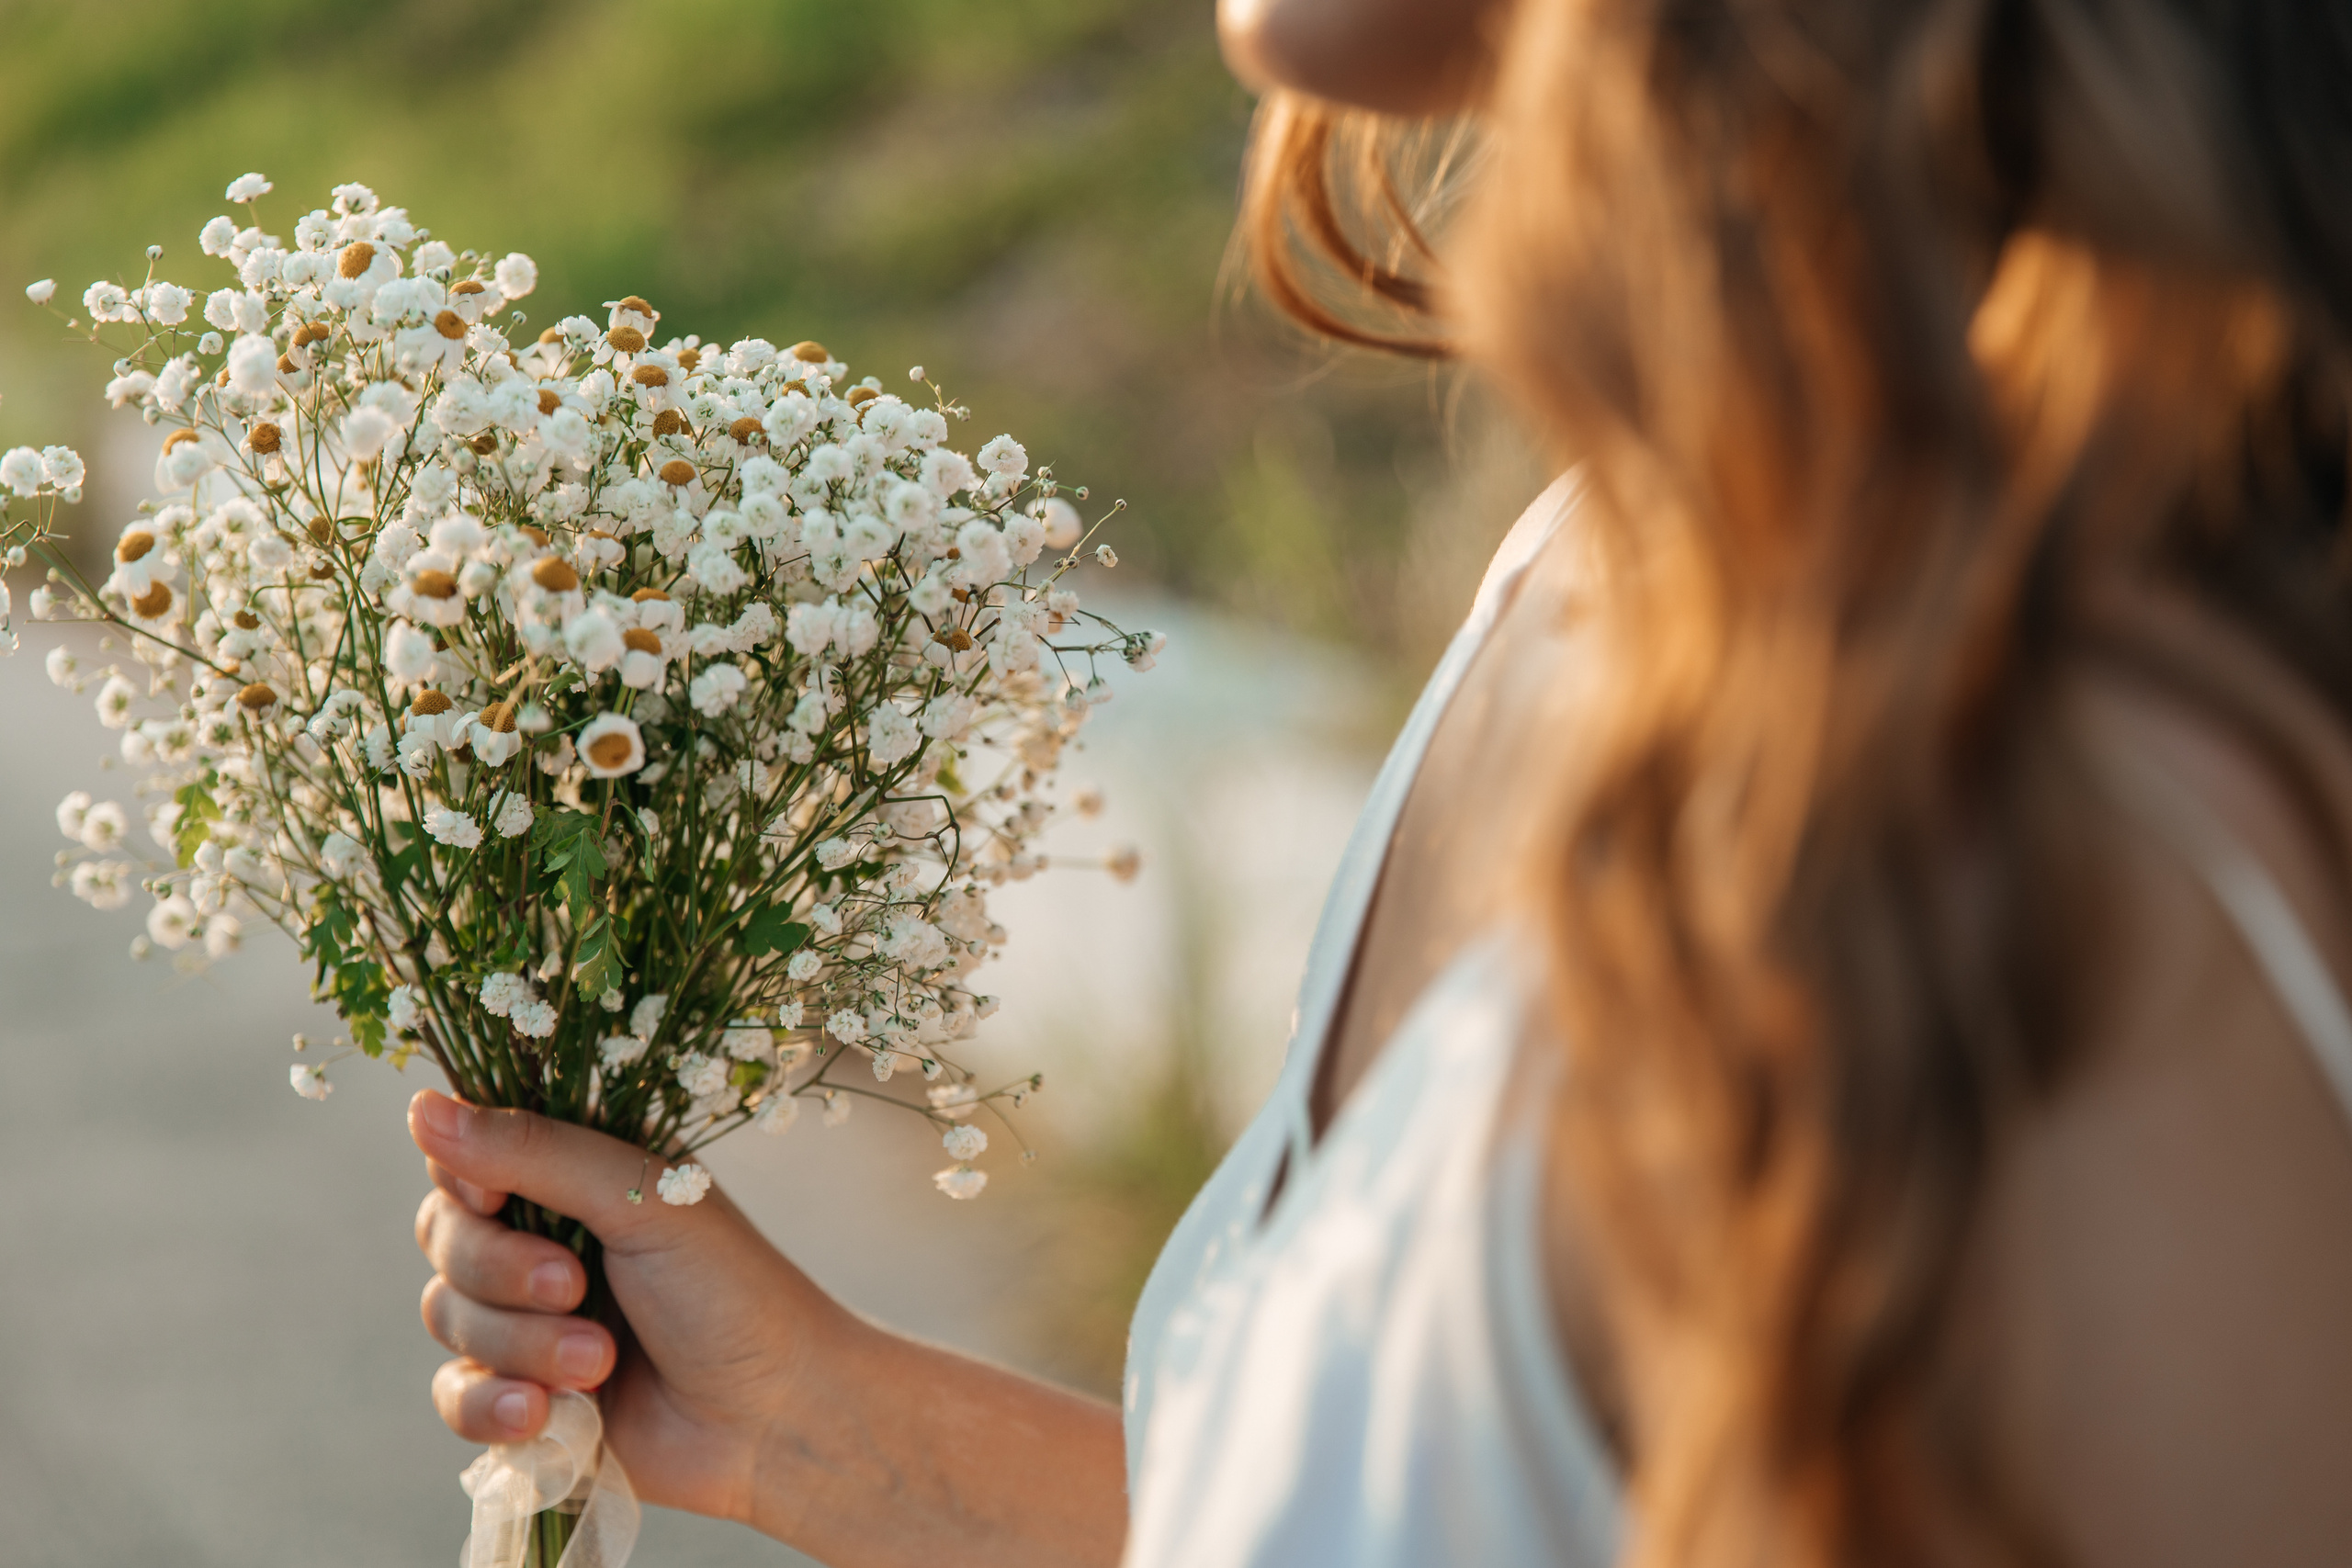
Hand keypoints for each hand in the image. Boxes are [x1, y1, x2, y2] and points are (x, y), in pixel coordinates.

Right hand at [408, 1089, 1128, 1567]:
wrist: (777, 1416)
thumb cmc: (733, 1292)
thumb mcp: (643, 1200)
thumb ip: (534, 1152)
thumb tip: (420, 1108)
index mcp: (574, 1177)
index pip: (467, 1154)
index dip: (467, 1177)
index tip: (499, 1195)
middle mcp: (542, 1239)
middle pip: (445, 1237)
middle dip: (503, 1271)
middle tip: (577, 1286)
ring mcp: (527, 1320)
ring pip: (447, 1317)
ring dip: (521, 1344)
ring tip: (600, 1361)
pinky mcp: (522, 1396)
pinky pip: (453, 1395)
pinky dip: (492, 1404)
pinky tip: (547, 1414)